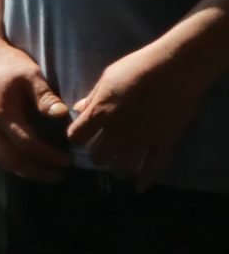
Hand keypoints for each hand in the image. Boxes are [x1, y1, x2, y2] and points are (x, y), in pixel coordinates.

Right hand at [0, 35, 69, 181]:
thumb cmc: (7, 62)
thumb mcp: (31, 74)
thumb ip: (45, 96)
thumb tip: (63, 115)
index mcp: (3, 113)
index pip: (27, 144)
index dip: (48, 155)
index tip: (67, 161)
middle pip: (12, 159)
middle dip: (36, 170)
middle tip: (58, 175)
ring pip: (0, 159)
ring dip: (22, 170)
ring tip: (43, 174)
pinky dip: (7, 163)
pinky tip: (21, 164)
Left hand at [68, 39, 207, 189]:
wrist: (176, 67)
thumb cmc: (138, 66)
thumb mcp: (107, 77)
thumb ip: (93, 97)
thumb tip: (78, 109)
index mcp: (100, 112)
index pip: (77, 137)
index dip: (78, 138)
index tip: (83, 137)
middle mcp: (117, 130)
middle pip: (98, 156)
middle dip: (98, 157)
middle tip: (103, 154)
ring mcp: (142, 138)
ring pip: (122, 166)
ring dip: (118, 169)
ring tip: (120, 169)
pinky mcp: (164, 141)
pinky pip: (153, 167)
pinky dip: (145, 180)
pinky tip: (141, 187)